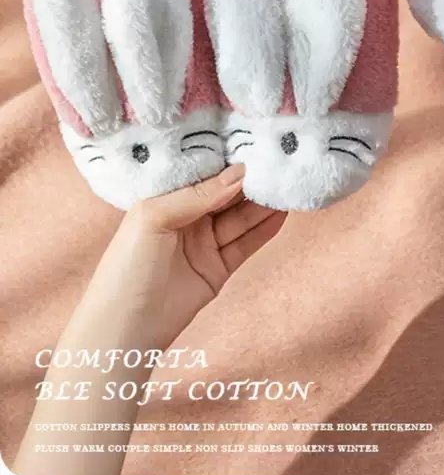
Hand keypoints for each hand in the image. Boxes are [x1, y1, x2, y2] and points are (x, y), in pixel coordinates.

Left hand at [82, 164, 285, 348]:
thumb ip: (197, 195)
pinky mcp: (218, 268)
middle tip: (279, 163)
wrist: (124, 330)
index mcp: (165, 199)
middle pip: (225, 194)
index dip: (227, 160)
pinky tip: (281, 213)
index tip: (255, 144)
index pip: (203, 174)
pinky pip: (245, 243)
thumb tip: (239, 173)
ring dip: (262, 203)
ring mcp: (203, 243)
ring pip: (239, 217)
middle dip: (251, 180)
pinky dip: (264, 229)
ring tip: (287, 185)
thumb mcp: (153, 218)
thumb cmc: (126, 267)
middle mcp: (186, 217)